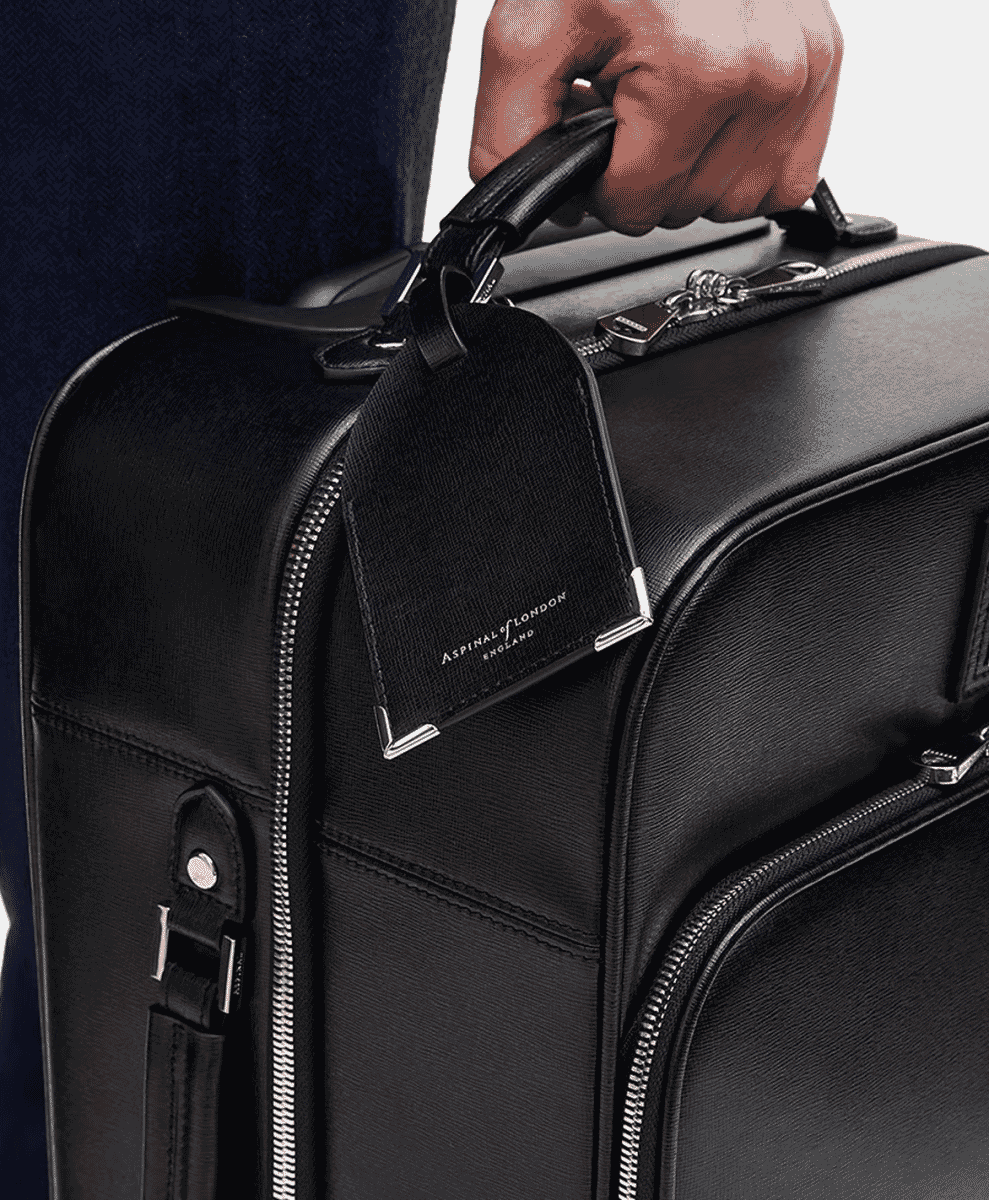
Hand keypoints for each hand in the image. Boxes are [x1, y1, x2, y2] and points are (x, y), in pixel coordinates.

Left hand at [468, 0, 842, 232]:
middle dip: (643, 173)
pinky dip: (743, 165)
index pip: (636, 208)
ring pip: (735, 203)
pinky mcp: (827, 66)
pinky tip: (709, 120)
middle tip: (625, 107)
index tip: (594, 128)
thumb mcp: (529, 30)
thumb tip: (531, 207)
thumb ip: (510, 132)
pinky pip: (787, 179)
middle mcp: (768, 77)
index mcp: (698, 73)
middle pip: (685, 210)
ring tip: (665, 106)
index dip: (597, 182)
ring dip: (693, 173)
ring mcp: (807, 71)